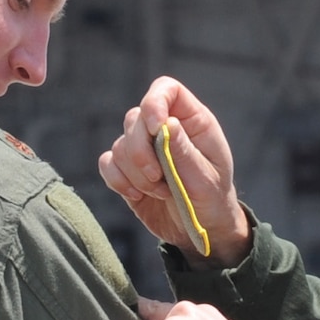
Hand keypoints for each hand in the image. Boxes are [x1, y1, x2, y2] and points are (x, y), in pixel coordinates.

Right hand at [98, 77, 250, 266]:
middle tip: (158, 178)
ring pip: (119, 145)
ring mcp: (143, 149)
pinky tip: (137, 195)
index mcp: (192, 121)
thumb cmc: (212, 200)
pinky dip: (118, 180)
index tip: (156, 128)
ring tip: (159, 192)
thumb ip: (185, 152)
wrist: (202, 230)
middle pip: (135, 118)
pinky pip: (107, 164)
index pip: (166, 89)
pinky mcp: (128, 171)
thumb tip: (167, 124)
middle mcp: (164, 129)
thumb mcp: (206, 179)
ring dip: (135, 173)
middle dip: (141, 151)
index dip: (155, 102)